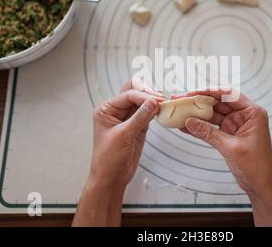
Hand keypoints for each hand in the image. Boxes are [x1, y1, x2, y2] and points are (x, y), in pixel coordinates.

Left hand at [73, 80, 162, 226]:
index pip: (128, 95)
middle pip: (134, 93)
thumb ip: (139, 118)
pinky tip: (162, 110)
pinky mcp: (137, 126)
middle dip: (148, 93)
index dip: (143, 96)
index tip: (157, 100)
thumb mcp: (123, 136)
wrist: (111, 178)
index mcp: (106, 109)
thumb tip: (153, 102)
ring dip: (153, 101)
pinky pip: (147, 113)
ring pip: (142, 102)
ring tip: (164, 103)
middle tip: (162, 98)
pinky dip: (155, 110)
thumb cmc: (108, 159)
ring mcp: (127, 118)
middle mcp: (116, 111)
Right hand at [174, 89, 271, 225]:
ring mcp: (235, 125)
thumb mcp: (231, 148)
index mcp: (253, 112)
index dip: (210, 92)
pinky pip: (211, 127)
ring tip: (180, 111)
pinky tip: (185, 126)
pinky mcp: (228, 134)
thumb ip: (209, 133)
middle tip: (182, 100)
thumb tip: (190, 122)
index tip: (194, 93)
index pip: (229, 94)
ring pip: (213, 114)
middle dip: (200, 101)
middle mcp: (244, 116)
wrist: (260, 185)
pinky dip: (199, 127)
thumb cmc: (257, 166)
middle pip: (219, 102)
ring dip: (197, 114)